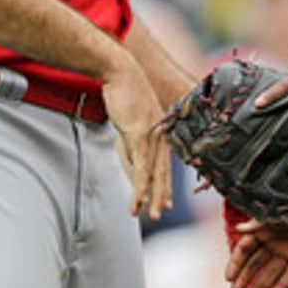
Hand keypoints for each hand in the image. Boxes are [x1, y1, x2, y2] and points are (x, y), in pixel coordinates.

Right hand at [101, 54, 171, 219]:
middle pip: (164, 173)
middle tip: (161, 212)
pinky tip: (139, 200)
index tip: (166, 201)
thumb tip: (132, 157)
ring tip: (151, 214)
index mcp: (162, 133)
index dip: (166, 184)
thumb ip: (133, 141)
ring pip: (154, 175)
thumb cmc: (124, 93)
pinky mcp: (140, 136)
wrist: (121, 72)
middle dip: (162, 195)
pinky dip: (141, 187)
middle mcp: (162, 136)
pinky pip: (142, 168)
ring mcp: (153, 137)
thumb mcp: (130, 120)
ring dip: (152, 197)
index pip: (166, 164)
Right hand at [226, 209, 287, 287]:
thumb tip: (238, 229)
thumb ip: (256, 224)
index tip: (229, 278)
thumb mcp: (273, 215)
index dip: (236, 264)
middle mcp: (274, 243)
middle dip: (245, 278)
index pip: (245, 250)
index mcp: (264, 231)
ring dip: (260, 286)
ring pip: (271, 273)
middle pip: (256, 264)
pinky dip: (282, 286)